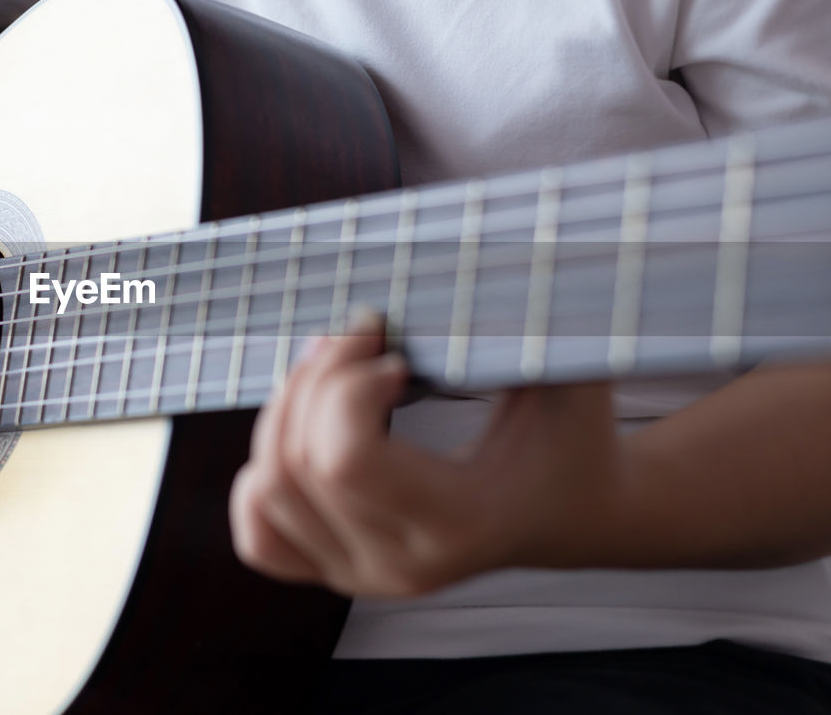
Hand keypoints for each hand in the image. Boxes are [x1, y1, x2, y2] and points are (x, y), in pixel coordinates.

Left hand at [229, 313, 623, 596]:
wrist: (573, 509)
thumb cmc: (572, 434)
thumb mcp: (569, 370)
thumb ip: (532, 323)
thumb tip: (492, 255)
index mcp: (460, 525)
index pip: (345, 461)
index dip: (350, 388)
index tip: (395, 355)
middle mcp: (401, 566)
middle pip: (296, 465)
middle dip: (318, 379)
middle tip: (365, 337)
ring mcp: (361, 576)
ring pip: (266, 488)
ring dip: (286, 410)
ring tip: (337, 370)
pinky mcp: (335, 569)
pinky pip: (257, 532)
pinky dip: (262, 473)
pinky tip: (306, 429)